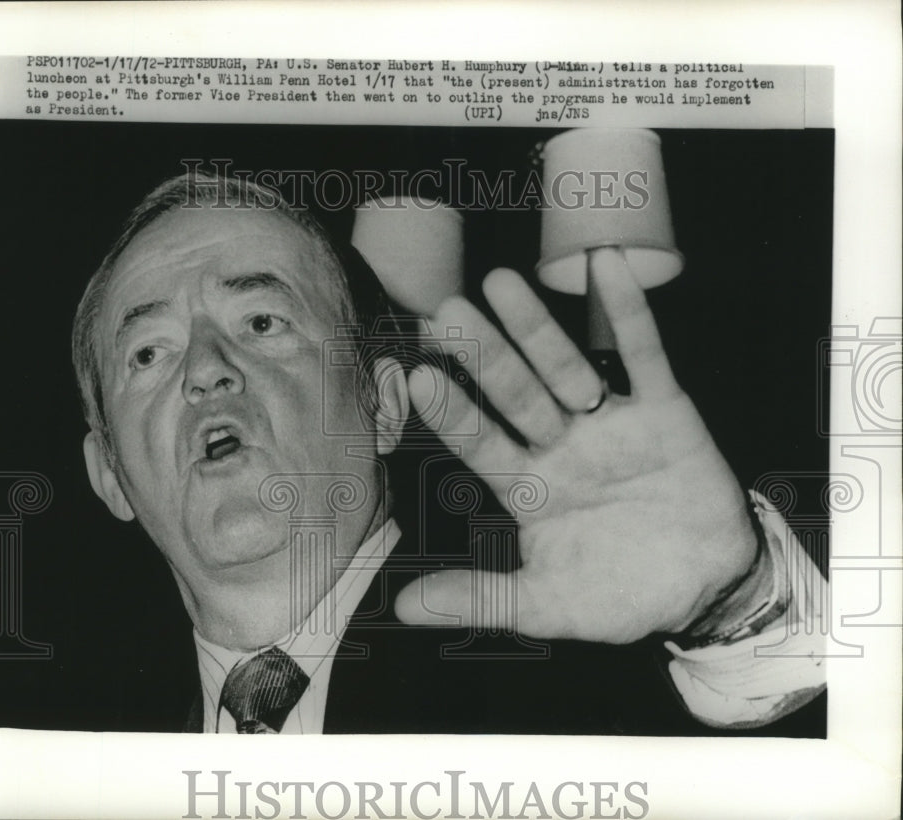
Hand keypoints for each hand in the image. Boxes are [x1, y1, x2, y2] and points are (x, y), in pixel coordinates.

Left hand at [394, 248, 759, 643]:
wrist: (704, 590)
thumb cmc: (618, 596)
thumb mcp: (543, 605)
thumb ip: (479, 599)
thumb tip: (401, 607)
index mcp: (529, 487)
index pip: (481, 442)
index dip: (453, 413)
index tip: (417, 379)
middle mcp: (561, 446)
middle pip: (515, 394)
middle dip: (483, 357)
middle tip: (446, 314)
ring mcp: (610, 424)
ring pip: (566, 367)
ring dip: (536, 327)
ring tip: (500, 283)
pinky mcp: (664, 411)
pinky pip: (645, 357)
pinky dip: (629, 315)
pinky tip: (608, 269)